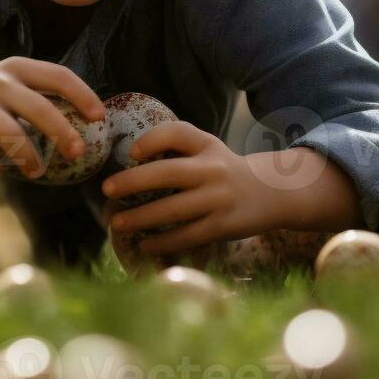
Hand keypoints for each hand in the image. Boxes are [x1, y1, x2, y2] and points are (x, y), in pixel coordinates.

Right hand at [0, 58, 104, 179]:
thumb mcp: (8, 82)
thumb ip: (39, 94)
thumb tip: (87, 123)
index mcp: (15, 68)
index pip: (57, 76)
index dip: (82, 95)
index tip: (99, 118)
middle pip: (38, 107)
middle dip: (62, 132)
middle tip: (77, 152)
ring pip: (10, 133)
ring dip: (29, 156)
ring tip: (38, 171)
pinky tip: (0, 171)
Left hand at [100, 121, 358, 256]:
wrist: (271, 193)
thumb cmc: (224, 170)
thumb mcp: (207, 149)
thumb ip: (176, 148)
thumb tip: (129, 160)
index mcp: (207, 145)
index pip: (178, 133)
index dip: (152, 139)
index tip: (132, 153)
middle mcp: (213, 169)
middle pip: (169, 173)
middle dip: (134, 181)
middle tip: (107, 190)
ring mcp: (219, 199)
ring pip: (174, 209)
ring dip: (141, 218)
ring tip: (116, 224)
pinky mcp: (223, 226)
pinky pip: (188, 236)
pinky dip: (163, 242)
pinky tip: (143, 246)